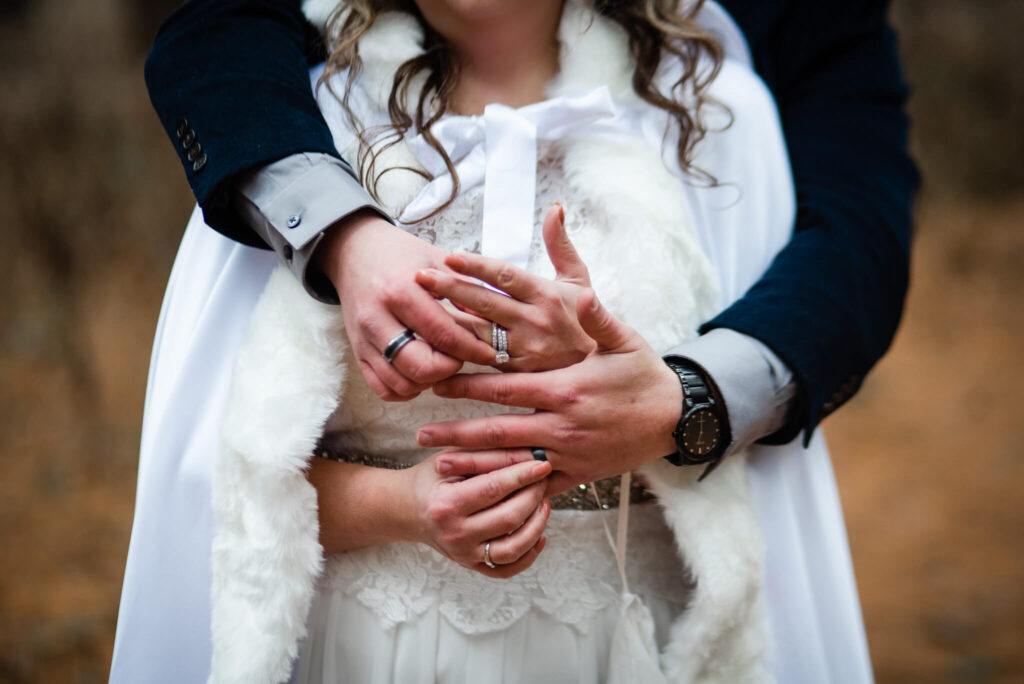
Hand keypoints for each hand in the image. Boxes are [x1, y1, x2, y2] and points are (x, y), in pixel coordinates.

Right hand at [316, 210, 495, 399]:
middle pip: (421, 367)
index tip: (490, 353)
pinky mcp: (357, 352)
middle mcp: (377, 318)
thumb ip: (465, 290)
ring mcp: (364, 338)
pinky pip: (382, 388)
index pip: (444, 336)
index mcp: (400, 292)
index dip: (473, 350)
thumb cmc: (400, 255)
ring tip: (442, 364)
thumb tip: (492, 320)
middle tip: (460, 356)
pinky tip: (420, 374)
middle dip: (450, 368)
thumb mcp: (436, 261)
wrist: (355, 251)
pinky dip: (405, 389)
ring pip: (402, 383)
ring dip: (429, 381)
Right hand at [409, 449, 551, 577]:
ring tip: (543, 504)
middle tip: (543, 480)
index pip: (494, 489)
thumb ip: (484, 454)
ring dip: (537, 525)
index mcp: (446, 504)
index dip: (523, 475)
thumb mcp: (450, 458)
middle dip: (533, 497)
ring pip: (514, 548)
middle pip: (509, 518)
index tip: (543, 464)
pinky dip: (529, 554)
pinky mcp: (472, 565)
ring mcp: (464, 554)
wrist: (408, 510)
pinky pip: (508, 569)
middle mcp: (455, 534)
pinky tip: (539, 534)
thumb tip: (527, 453)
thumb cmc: (432, 478)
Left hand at [414, 204, 595, 371]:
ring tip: (418, 307)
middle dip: (450, 287)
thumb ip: (560, 244)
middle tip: (419, 276)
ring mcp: (525, 350)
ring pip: (479, 332)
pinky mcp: (519, 374)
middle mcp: (535, 321)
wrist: (605, 373)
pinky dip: (459, 350)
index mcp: (547, 294)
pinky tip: (435, 343)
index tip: (450, 256)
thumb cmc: (587, 321)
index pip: (506, 275)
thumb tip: (554, 208)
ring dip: (447, 320)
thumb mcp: (579, 280)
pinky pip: (483, 360)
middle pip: (485, 301)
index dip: (477, 265)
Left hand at [416, 289, 681, 494]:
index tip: (437, 382)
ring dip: (472, 462)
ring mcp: (568, 454)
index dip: (468, 385)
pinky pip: (534, 485)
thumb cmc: (644, 375)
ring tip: (438, 462)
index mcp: (566, 389)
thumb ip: (597, 319)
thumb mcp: (624, 341)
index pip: (505, 388)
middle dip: (456, 431)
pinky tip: (481, 489)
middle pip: (496, 430)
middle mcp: (562, 425)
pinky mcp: (576, 475)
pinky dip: (506, 488)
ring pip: (510, 462)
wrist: (674, 419)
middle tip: (419, 431)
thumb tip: (582, 294)